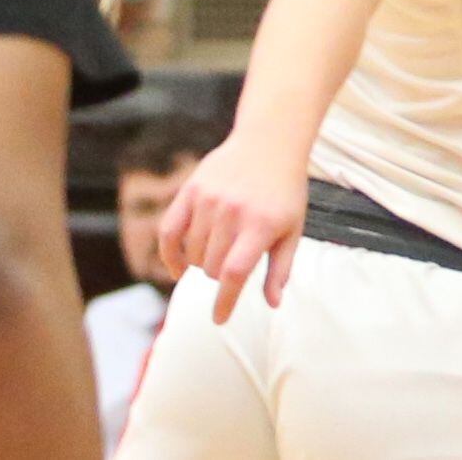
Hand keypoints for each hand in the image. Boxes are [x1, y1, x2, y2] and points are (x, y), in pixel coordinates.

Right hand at [160, 135, 306, 323]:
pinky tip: (178, 267)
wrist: (269, 142)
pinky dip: (170, 254)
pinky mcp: (190, 190)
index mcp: (261, 224)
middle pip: (211, 267)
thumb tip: (272, 305)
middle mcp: (233, 212)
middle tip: (232, 264)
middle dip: (219, 276)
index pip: (234, 273)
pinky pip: (169, 232)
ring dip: (201, 263)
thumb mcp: (293, 229)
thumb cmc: (284, 192)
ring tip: (217, 252)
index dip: (224, 302)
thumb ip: (281, 268)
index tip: (218, 319)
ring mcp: (209, 199)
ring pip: (192, 253)